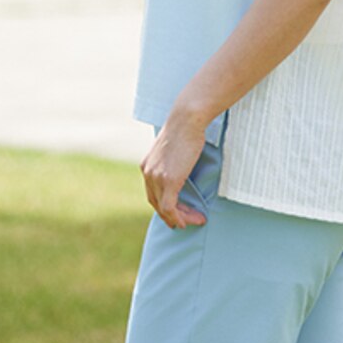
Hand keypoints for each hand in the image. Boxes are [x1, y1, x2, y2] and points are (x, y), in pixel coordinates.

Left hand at [140, 113, 208, 228]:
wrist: (186, 120)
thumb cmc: (185, 130)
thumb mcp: (173, 150)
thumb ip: (171, 163)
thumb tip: (181, 171)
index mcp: (146, 166)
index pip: (152, 194)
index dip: (165, 207)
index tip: (179, 212)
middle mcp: (148, 173)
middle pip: (156, 204)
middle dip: (172, 216)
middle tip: (187, 221)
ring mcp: (157, 178)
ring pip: (164, 209)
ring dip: (180, 218)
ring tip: (196, 220)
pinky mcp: (169, 180)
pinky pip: (170, 207)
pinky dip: (180, 217)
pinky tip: (190, 220)